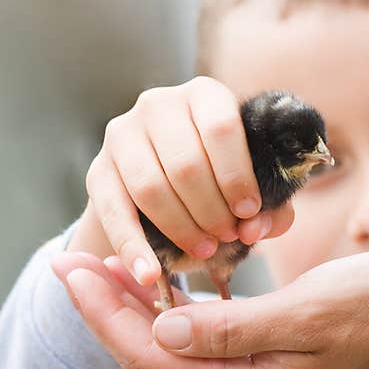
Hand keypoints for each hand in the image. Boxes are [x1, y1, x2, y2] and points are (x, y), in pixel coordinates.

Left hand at [51, 250, 368, 368]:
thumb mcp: (306, 311)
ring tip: (97, 266)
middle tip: (68, 262)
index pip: (153, 356)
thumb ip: (233, 327)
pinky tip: (149, 279)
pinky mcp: (252, 356)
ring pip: (166, 345)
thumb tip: (163, 329)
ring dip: (130, 307)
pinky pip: (192, 337)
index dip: (106, 314)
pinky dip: (163, 307)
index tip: (74, 271)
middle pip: (150, 354)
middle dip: (105, 308)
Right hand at [68, 76, 293, 283]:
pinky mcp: (98, 170)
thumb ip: (271, 207)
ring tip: (203, 250)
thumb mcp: (251, 187)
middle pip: (186, 163)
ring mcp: (122, 134)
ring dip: (180, 227)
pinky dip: (133, 247)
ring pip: (151, 187)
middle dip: (211, 210)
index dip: (237, 175)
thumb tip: (255, 227)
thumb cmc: (220, 180)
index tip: (248, 212)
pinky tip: (150, 274)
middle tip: (227, 237)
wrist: (165, 184)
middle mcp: (159, 104)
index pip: (221, 128)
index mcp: (204, 95)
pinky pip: (114, 212)